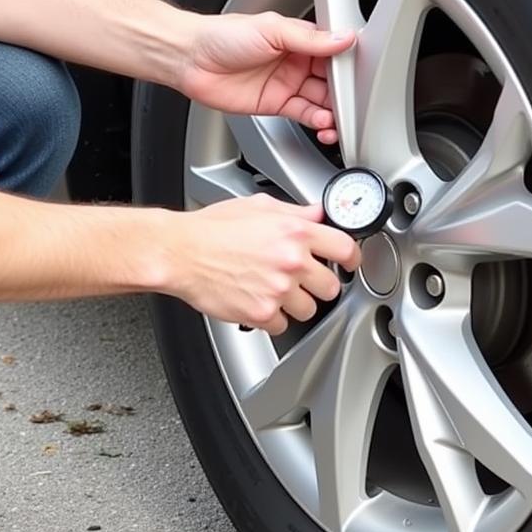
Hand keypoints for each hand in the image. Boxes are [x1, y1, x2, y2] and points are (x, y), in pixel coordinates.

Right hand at [161, 195, 360, 333]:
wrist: (181, 253)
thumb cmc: (212, 228)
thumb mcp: (259, 206)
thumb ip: (295, 212)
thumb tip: (317, 213)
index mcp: (295, 232)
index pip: (345, 249)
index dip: (351, 258)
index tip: (349, 263)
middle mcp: (291, 261)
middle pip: (330, 287)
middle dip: (319, 285)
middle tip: (302, 280)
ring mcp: (277, 290)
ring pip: (308, 309)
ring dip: (296, 304)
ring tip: (275, 290)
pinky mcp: (261, 313)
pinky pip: (282, 326)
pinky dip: (272, 319)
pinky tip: (259, 302)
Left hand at [178, 12, 355, 144]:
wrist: (191, 60)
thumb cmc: (223, 36)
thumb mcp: (272, 30)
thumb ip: (310, 39)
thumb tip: (343, 38)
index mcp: (298, 38)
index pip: (333, 52)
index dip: (348, 64)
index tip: (362, 74)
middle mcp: (296, 61)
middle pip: (331, 80)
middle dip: (345, 93)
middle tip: (354, 103)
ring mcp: (286, 84)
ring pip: (320, 101)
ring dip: (333, 111)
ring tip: (339, 119)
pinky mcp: (275, 105)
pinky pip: (304, 115)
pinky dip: (318, 122)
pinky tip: (325, 124)